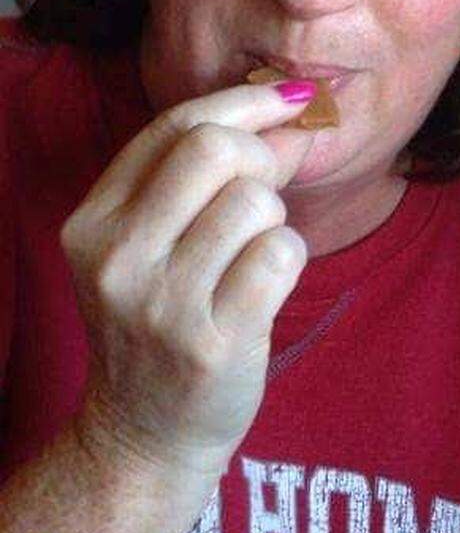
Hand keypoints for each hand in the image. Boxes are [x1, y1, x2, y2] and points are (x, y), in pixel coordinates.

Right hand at [62, 83, 314, 480]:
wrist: (144, 436)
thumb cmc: (162, 323)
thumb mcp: (147, 244)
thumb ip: (197, 176)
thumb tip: (290, 111)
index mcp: (92, 222)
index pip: (175, 126)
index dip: (247, 101)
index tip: (295, 97)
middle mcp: (117, 258)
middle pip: (215, 149)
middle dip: (264, 158)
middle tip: (268, 195)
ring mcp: (162, 303)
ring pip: (255, 202)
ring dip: (273, 221)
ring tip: (250, 258)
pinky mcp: (212, 342)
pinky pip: (280, 255)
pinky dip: (289, 260)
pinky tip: (264, 288)